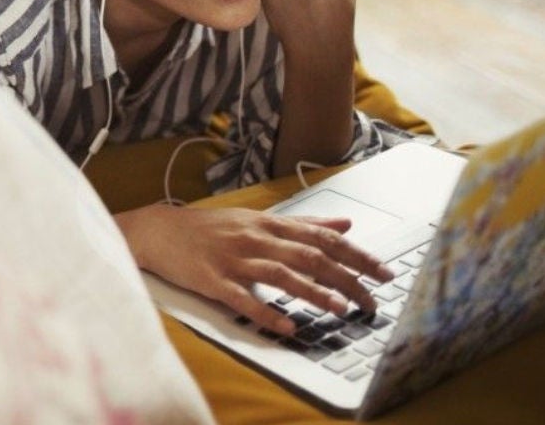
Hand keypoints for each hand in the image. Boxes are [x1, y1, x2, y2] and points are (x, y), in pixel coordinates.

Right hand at [117, 205, 392, 335]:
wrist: (161, 230)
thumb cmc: (212, 227)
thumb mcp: (258, 219)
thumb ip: (303, 223)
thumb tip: (344, 223)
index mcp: (269, 224)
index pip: (321, 237)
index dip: (355, 254)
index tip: (383, 273)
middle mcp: (256, 238)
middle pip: (309, 256)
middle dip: (346, 277)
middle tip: (372, 300)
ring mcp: (234, 259)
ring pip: (280, 274)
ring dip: (313, 292)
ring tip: (340, 310)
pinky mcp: (212, 281)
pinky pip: (243, 299)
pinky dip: (266, 313)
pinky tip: (287, 327)